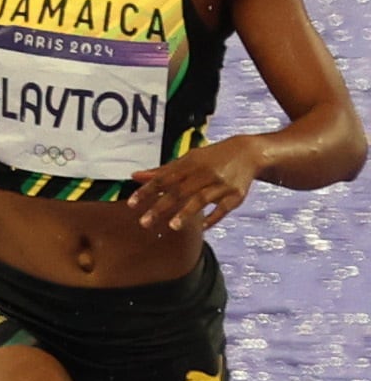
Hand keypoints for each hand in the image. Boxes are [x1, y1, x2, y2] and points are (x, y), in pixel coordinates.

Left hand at [127, 136, 258, 236]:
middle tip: (144, 222)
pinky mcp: (236, 195)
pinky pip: (223, 208)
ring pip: (202, 199)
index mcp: (189, 164)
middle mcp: (204, 174)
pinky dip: (213, 218)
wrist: (248, 152)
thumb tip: (134, 176)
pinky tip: (201, 228)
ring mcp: (221, 185)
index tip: (131, 204)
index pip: (164, 178)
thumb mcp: (188, 160)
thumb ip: (162, 171)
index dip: (147, 191)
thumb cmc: (211, 158)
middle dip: (161, 207)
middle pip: (180, 191)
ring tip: (172, 227)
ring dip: (187, 213)